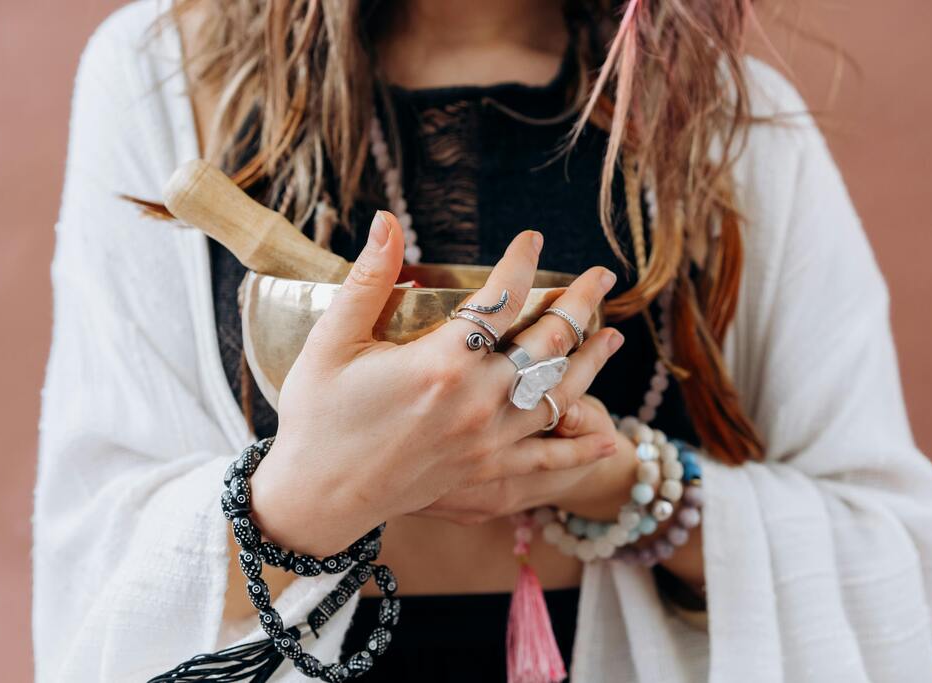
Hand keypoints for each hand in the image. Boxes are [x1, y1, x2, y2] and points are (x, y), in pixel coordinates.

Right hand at [250, 211, 623, 555]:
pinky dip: (581, 449)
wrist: (317, 497)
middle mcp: (478, 400)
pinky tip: (609, 439)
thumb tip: (387, 220)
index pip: (501, 299)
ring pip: (559, 394)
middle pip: (547, 342)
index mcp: (442, 362)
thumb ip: (367, 279)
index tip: (532, 240)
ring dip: (592, 361)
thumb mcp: (331, 341)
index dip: (521, 263)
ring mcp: (488, 440)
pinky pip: (548, 459)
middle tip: (601, 276)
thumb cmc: (317, 416)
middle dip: (578, 303)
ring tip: (614, 334)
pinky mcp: (487, 474)